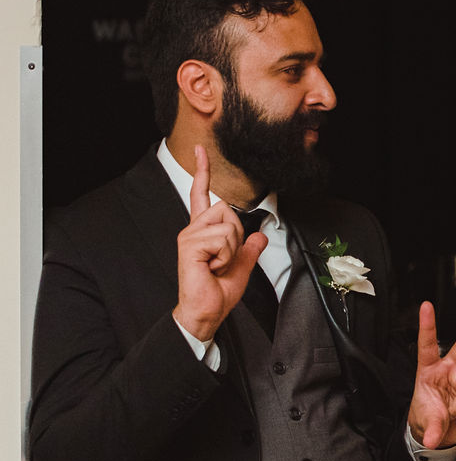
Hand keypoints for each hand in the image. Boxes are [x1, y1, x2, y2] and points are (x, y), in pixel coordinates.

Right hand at [172, 145, 268, 343]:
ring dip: (231, 248)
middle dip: (236, 234)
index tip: (201, 150)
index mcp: (203, 230)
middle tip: (224, 258)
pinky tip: (212, 267)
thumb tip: (261, 235)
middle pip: (226, 209)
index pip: (202, 195)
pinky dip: (225, 256)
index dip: (202, 171)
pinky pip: (223, 238)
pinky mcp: (189, 245)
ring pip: (228, 224)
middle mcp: (193, 228)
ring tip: (217, 264)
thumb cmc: (218, 291)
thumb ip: (250, 248)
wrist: (206, 311)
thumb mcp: (242, 266)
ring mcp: (189, 236)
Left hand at [408, 299, 455, 449]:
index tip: (426, 305)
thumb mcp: (425, 420)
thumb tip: (432, 440)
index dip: (428, 325)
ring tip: (454, 413)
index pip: (427, 344)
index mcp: (429, 368)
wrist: (443, 430)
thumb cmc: (428, 415)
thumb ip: (431, 429)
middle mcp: (450, 367)